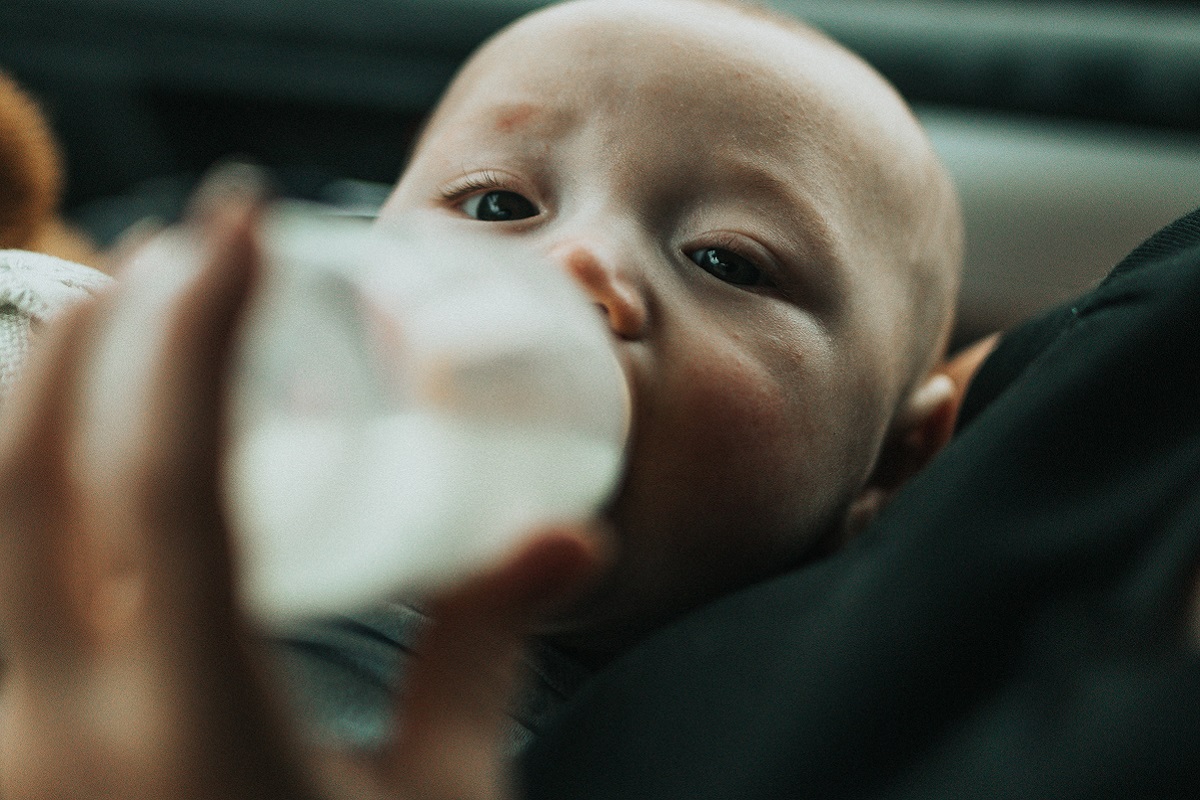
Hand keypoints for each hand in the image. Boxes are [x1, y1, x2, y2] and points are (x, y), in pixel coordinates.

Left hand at [0, 192, 599, 799]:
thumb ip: (482, 652)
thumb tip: (570, 537)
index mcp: (190, 733)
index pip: (166, 474)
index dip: (199, 323)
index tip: (243, 219)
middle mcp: (50, 738)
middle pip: (22, 469)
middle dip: (92, 326)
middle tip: (178, 255)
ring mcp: (0, 756)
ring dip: (24, 400)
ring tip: (107, 329)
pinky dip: (9, 498)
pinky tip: (59, 465)